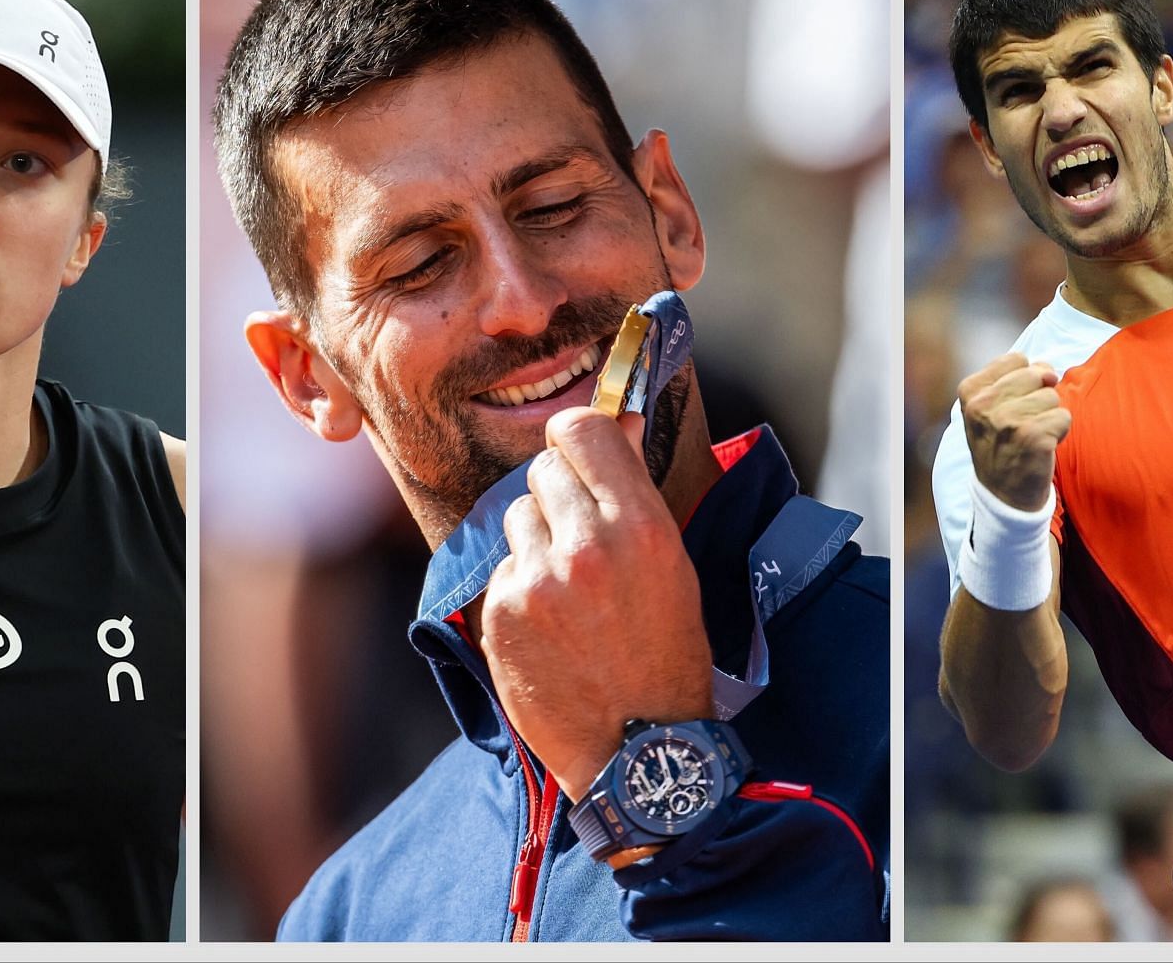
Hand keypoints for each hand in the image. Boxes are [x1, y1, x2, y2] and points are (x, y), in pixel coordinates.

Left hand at [479, 406, 713, 801]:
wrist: (639, 750)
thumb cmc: (666, 655)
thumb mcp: (671, 566)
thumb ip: (633, 493)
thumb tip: (615, 421)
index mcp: (640, 526)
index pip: (581, 429)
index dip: (576, 439)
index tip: (580, 456)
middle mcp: (584, 546)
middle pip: (542, 469)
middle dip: (558, 495)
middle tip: (582, 541)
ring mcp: (536, 581)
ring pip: (516, 518)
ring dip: (536, 542)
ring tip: (569, 593)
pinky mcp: (501, 614)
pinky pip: (502, 571)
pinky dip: (520, 590)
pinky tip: (549, 627)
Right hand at [957, 352, 1071, 511]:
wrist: (1003, 496)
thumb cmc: (1002, 445)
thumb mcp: (991, 408)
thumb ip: (1015, 378)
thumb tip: (1049, 371)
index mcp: (970, 390)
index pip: (1018, 359)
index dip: (1024, 381)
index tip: (1012, 406)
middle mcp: (983, 404)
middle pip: (1037, 374)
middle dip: (1039, 397)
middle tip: (1023, 424)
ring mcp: (1006, 421)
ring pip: (1052, 396)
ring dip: (1049, 417)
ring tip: (1031, 437)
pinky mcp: (1032, 437)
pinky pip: (1064, 417)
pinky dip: (1059, 433)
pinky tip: (1041, 448)